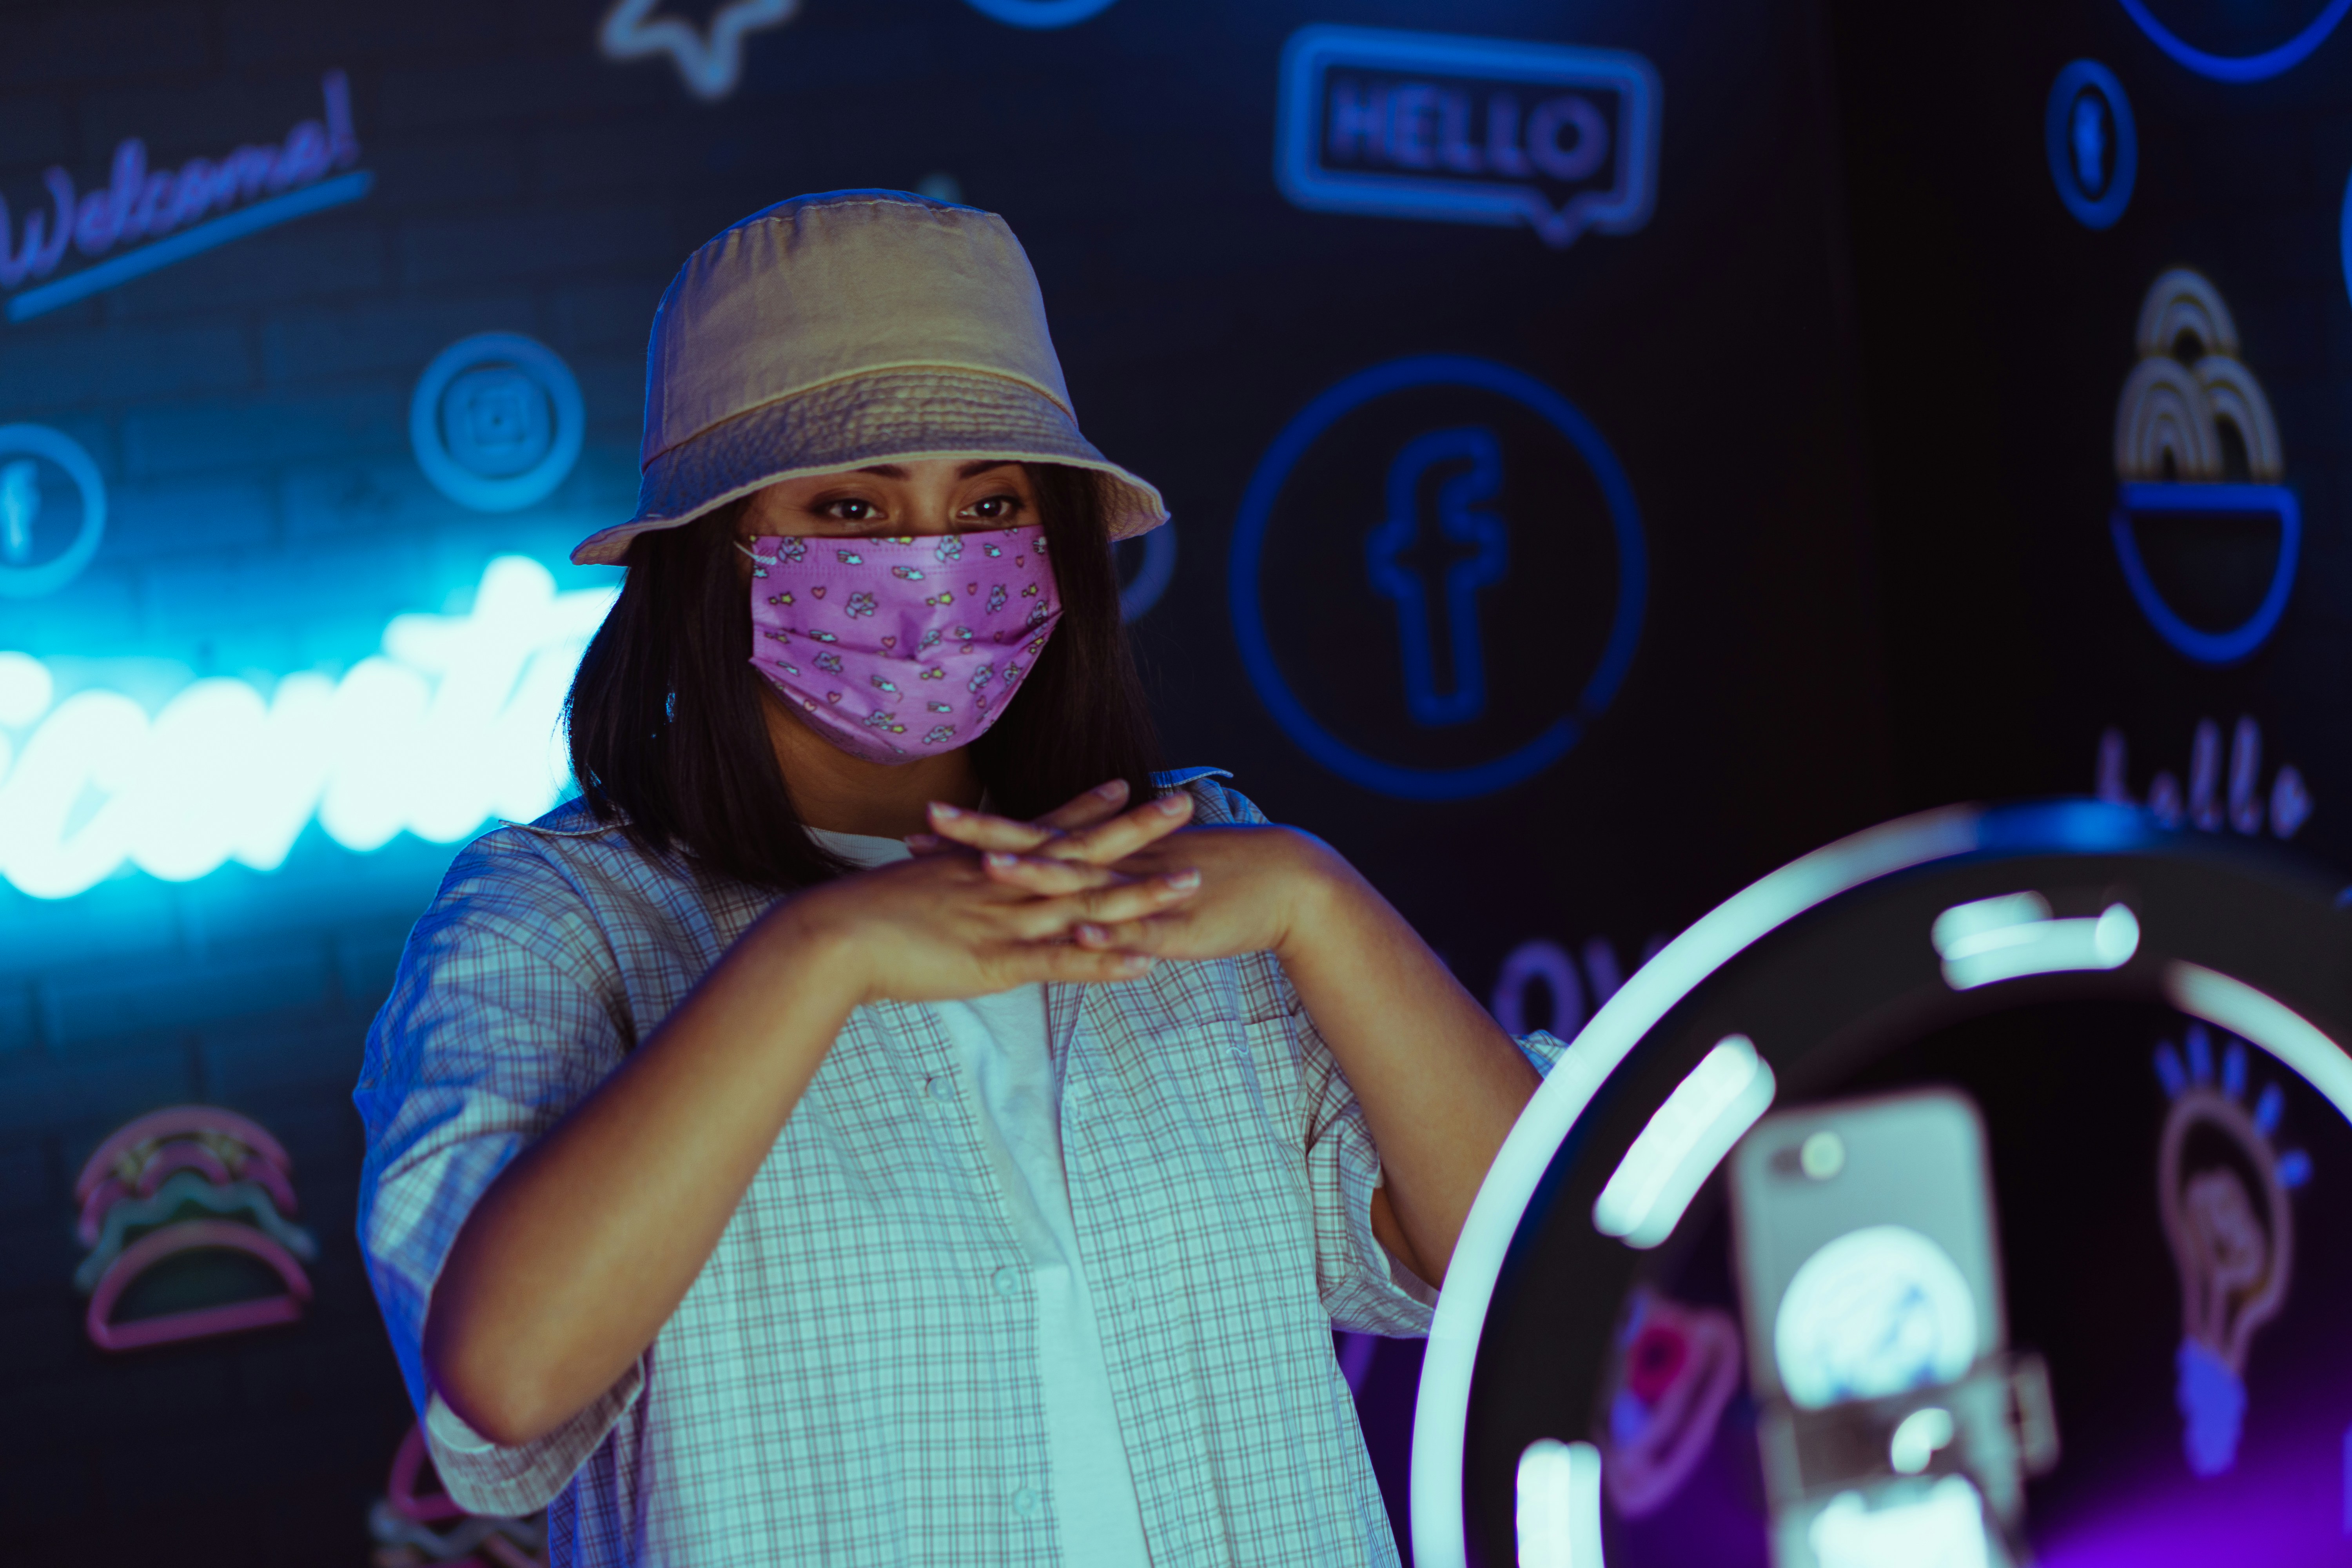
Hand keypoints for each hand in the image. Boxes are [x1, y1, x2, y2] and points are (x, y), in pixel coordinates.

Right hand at [781, 781, 1203, 1004]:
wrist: (830, 935)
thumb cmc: (860, 916)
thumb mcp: (914, 889)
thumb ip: (946, 886)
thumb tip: (959, 882)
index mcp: (983, 865)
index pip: (1046, 829)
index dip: (1088, 809)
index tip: (1128, 787)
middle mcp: (1002, 884)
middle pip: (1083, 851)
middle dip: (1137, 829)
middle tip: (1187, 803)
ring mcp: (1004, 921)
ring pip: (1084, 903)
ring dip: (1141, 894)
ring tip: (1191, 879)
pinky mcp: (996, 961)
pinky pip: (1060, 961)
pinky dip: (1104, 960)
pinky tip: (1145, 963)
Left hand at [920, 783, 1346, 967]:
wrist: (1285, 884)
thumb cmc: (1214, 881)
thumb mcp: (1146, 876)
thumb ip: (1103, 878)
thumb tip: (1061, 881)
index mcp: (1106, 853)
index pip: (1031, 835)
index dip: (978, 830)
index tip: (928, 822)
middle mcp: (1115, 866)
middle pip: (1039, 847)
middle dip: (983, 837)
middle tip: (929, 823)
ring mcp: (1142, 895)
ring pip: (1082, 884)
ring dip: (1038, 875)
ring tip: (992, 866)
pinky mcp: (1173, 927)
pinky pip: (1135, 932)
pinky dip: (1108, 932)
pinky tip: (1079, 931)